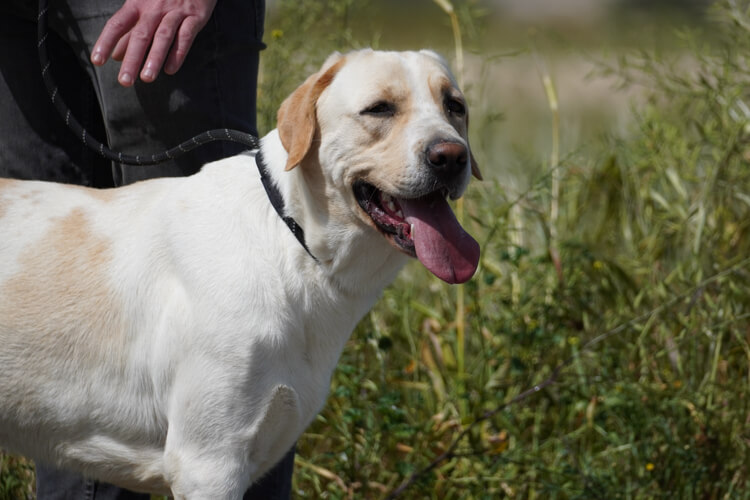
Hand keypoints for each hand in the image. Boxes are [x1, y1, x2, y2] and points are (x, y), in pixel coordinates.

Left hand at [91, 0, 217, 86]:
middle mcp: (154, 8)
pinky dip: (178, 54)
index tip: (97, 61)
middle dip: (132, 59)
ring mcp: (175, 12)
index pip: (117, 24)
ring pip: (163, 36)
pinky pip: (186, 37)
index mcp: (137, 4)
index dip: (106, 42)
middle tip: (125, 81)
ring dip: (154, 58)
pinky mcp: (195, 17)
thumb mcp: (144, 6)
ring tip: (146, 78)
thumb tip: (116, 55)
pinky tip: (171, 70)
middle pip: (140, 35)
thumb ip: (130, 31)